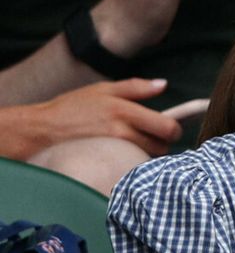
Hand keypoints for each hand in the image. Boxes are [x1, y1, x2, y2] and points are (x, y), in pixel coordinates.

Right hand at [15, 78, 180, 159]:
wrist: (41, 131)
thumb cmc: (72, 108)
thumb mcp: (102, 90)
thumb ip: (135, 87)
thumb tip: (163, 84)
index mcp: (124, 111)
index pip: (167, 127)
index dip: (174, 130)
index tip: (170, 129)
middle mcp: (121, 132)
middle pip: (161, 147)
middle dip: (162, 144)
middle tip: (152, 139)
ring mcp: (114, 151)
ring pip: (148, 159)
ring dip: (148, 155)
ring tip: (135, 147)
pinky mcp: (106, 164)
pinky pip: (131, 168)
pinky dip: (133, 164)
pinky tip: (124, 157)